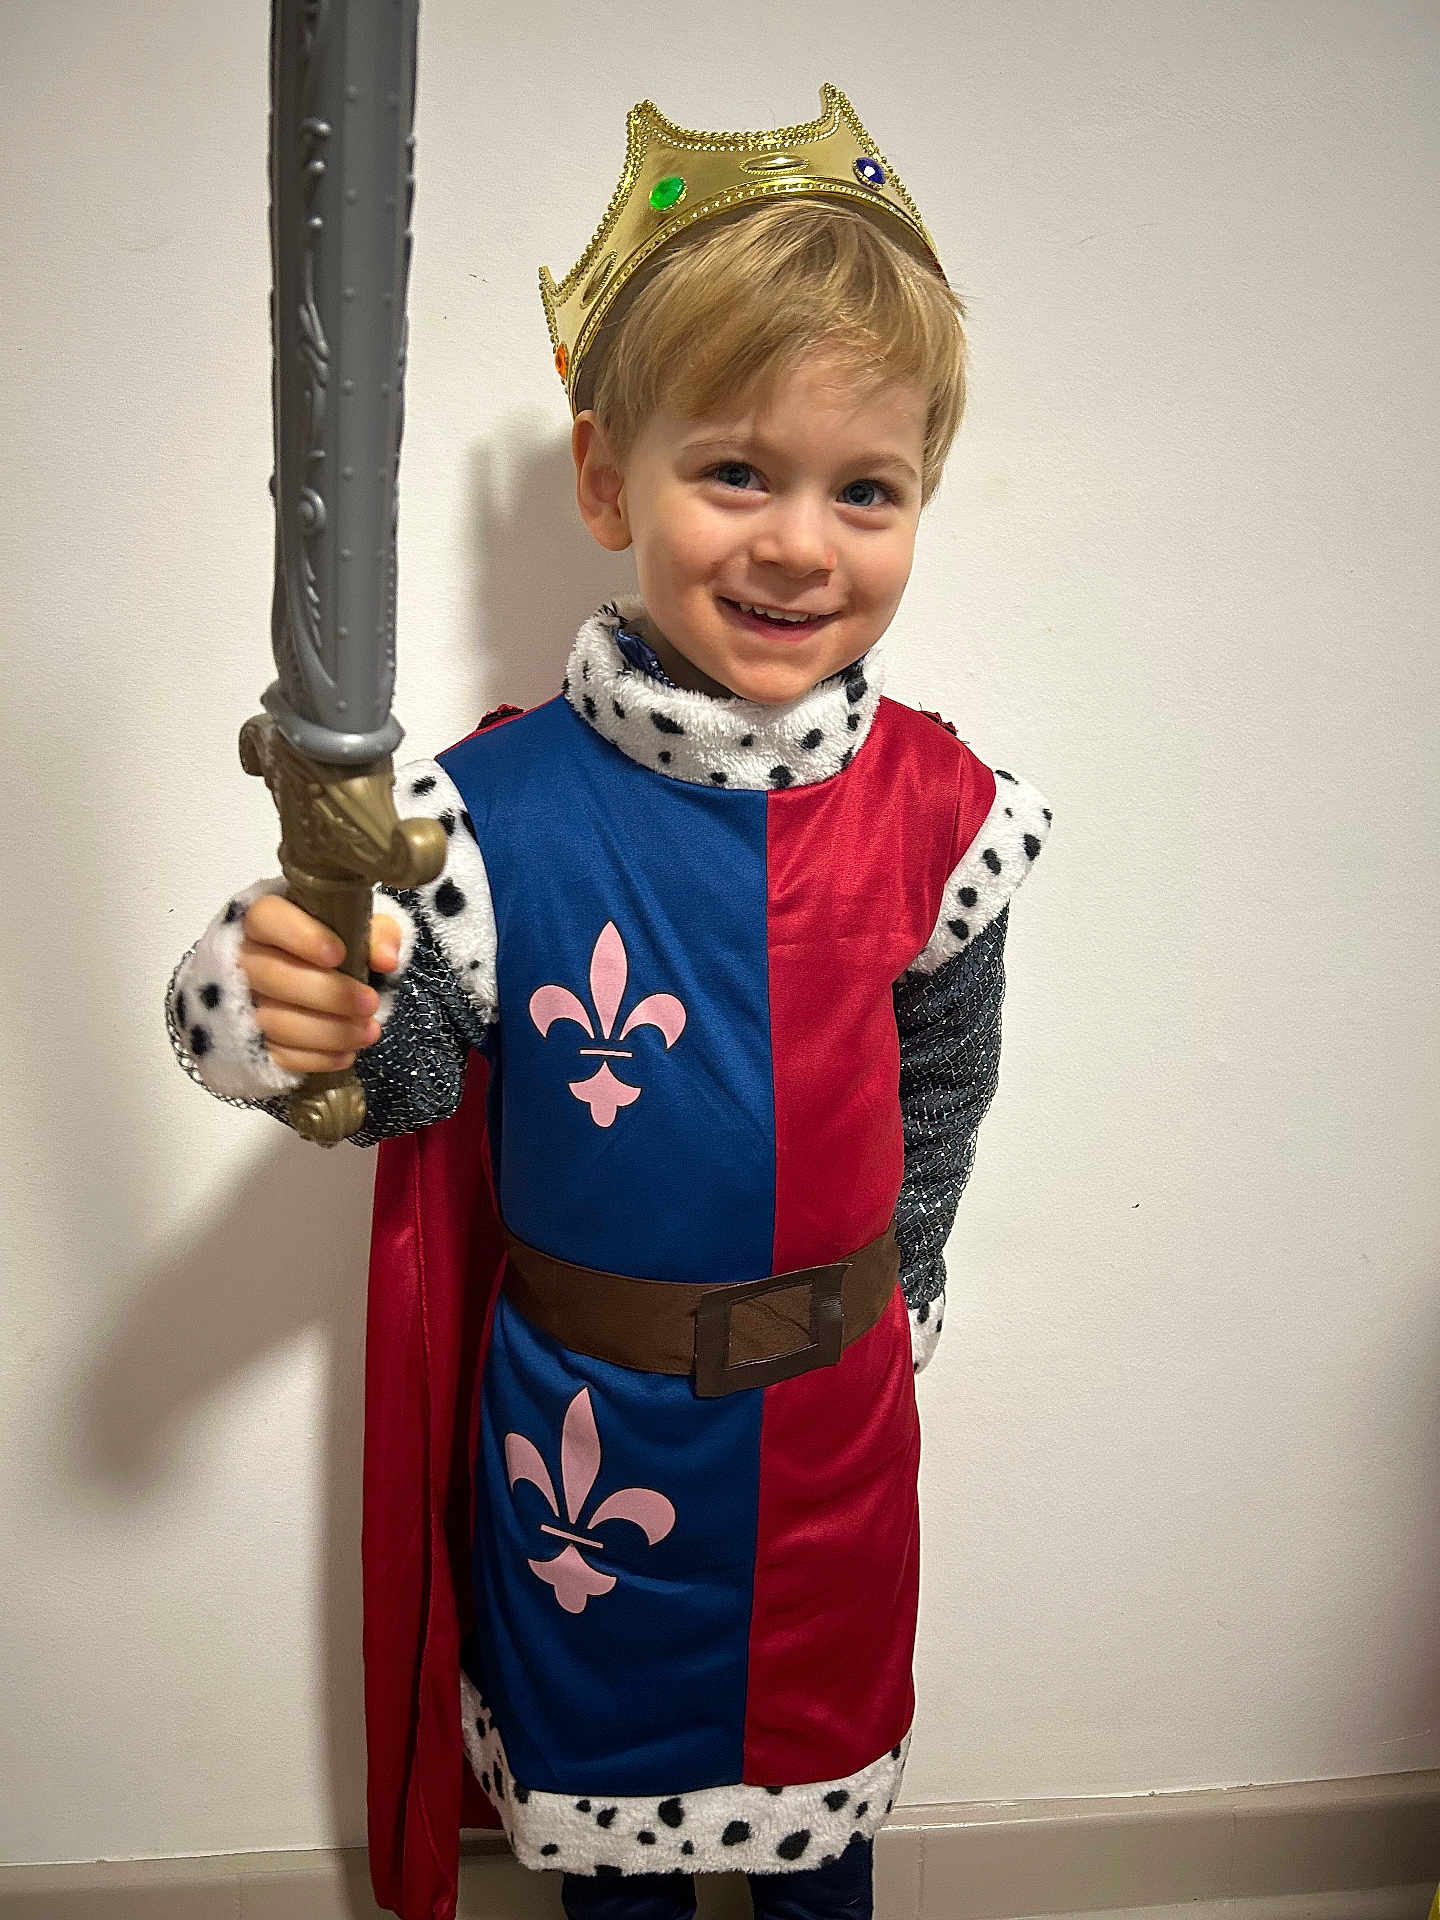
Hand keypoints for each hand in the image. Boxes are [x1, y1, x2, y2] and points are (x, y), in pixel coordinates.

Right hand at [238, 895, 402, 1074]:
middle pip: (273, 976)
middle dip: (328, 994)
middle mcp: (246, 960)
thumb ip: (377, 934)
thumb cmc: (338, 948)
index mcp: (265, 921)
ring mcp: (243, 1003)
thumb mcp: (362, 931)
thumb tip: (386, 959)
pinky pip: (277, 1055)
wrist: (321, 982)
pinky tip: (347, 1054)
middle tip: (370, 1003)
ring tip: (369, 1031)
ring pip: (275, 1021)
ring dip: (329, 1031)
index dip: (300, 937)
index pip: (266, 918)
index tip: (338, 954)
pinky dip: (316, 1058)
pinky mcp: (252, 1042)